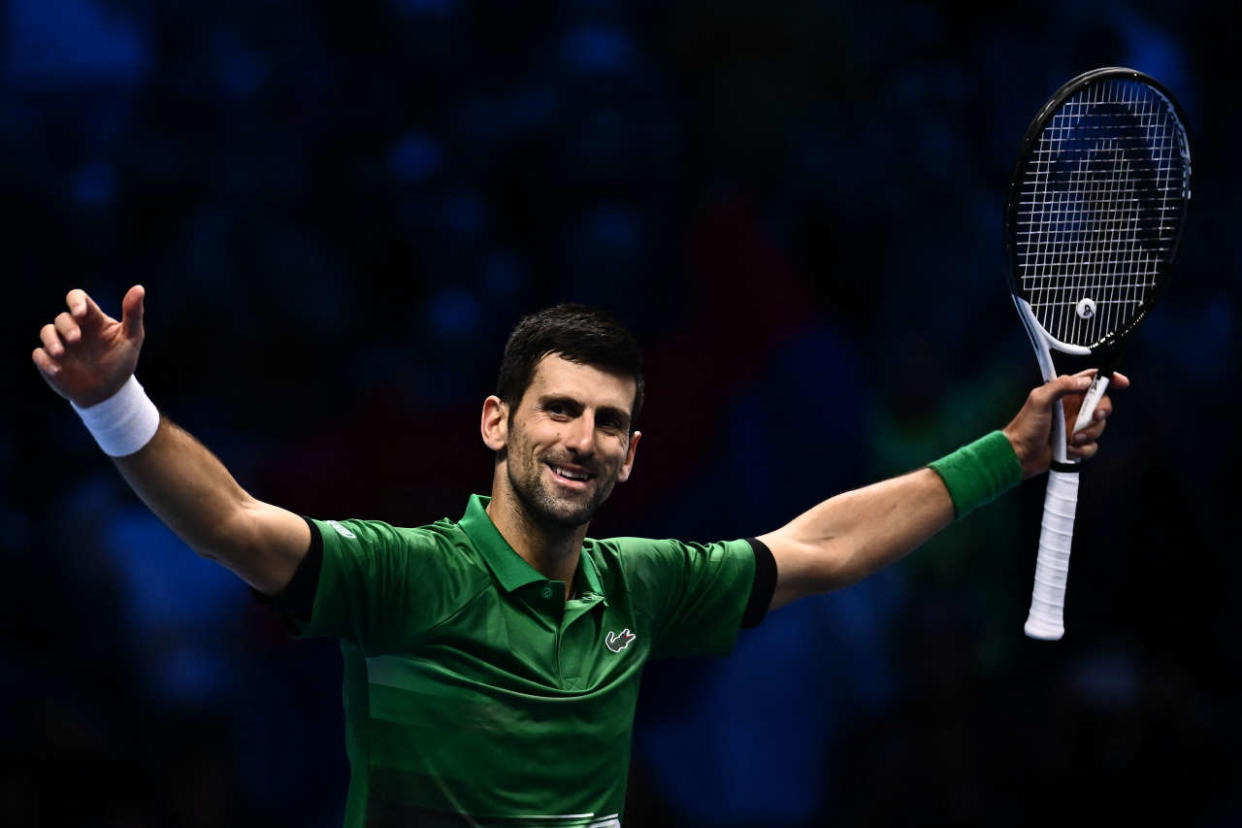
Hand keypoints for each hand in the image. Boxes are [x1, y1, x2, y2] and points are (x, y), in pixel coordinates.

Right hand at [32, 286, 145, 407]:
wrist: (110, 391)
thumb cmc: (121, 361)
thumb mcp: (132, 338)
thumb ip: (133, 314)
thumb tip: (139, 288)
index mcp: (92, 319)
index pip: (77, 298)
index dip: (75, 301)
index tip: (81, 313)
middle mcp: (73, 328)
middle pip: (62, 317)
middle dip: (67, 327)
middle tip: (76, 339)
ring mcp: (60, 344)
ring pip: (46, 332)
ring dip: (51, 341)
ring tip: (60, 353)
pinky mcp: (50, 360)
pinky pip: (39, 355)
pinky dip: (45, 360)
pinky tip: (57, 370)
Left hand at [1002, 368, 1128, 478]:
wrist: (1019, 455)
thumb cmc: (1025, 426)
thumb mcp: (1039, 399)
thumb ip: (1061, 386)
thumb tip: (1085, 382)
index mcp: (1064, 394)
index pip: (1091, 381)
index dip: (1109, 379)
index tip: (1122, 383)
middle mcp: (1072, 409)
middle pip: (1101, 404)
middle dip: (1101, 411)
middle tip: (1094, 416)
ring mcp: (1075, 427)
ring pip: (1099, 427)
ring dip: (1089, 434)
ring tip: (1072, 439)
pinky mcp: (1076, 445)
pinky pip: (1092, 446)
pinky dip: (1083, 450)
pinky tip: (1068, 450)